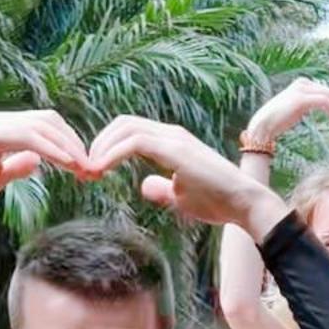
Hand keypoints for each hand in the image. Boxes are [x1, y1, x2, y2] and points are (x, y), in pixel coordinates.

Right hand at [0, 110, 91, 216]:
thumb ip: (16, 167)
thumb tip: (36, 162)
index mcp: (8, 131)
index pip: (49, 129)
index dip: (71, 146)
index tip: (89, 169)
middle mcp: (4, 122)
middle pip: (52, 123)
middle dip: (77, 144)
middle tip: (96, 169)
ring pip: (43, 126)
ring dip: (69, 147)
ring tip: (87, 167)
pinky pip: (27, 137)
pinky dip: (50, 148)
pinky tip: (66, 162)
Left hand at [88, 118, 287, 236]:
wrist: (244, 204)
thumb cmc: (218, 203)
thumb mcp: (182, 197)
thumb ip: (162, 188)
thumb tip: (144, 186)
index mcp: (171, 142)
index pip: (130, 130)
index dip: (108, 146)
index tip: (94, 170)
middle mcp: (171, 134)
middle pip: (123, 124)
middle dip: (98, 143)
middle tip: (85, 168)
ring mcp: (174, 139)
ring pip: (125, 128)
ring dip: (101, 147)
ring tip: (89, 170)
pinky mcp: (176, 149)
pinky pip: (135, 142)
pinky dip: (112, 154)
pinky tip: (101, 169)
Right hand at [242, 77, 328, 147]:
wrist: (262, 127)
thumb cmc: (276, 123)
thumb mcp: (294, 110)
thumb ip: (306, 105)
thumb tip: (319, 109)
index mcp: (301, 84)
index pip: (327, 92)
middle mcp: (303, 83)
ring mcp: (302, 89)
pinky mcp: (303, 99)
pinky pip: (326, 104)